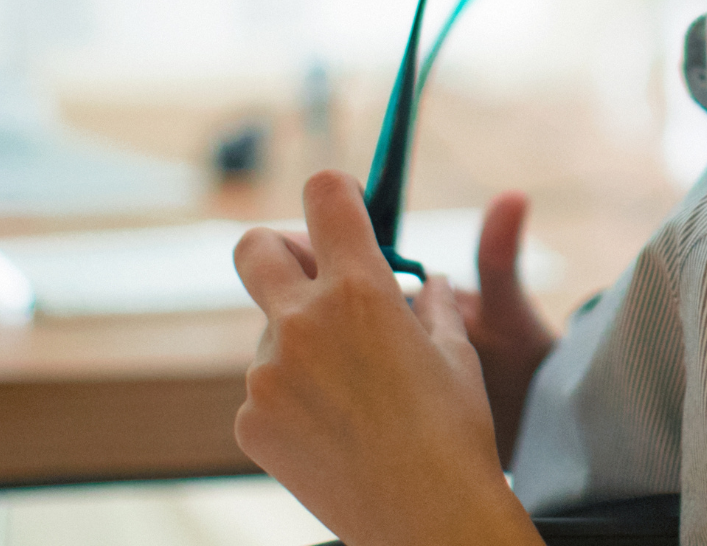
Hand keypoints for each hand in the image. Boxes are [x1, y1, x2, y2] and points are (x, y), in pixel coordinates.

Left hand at [233, 171, 542, 545]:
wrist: (425, 518)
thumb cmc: (454, 431)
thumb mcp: (455, 351)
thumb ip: (428, 303)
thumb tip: (423, 283)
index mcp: (360, 290)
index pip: (324, 194)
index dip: (335, 193)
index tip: (346, 211)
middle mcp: (302, 323)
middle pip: (254, 247)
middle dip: (281, 248)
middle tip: (316, 277)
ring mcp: (267, 374)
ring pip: (271, 331)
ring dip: (303, 341)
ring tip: (355, 392)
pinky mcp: (250, 420)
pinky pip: (266, 388)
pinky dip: (294, 397)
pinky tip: (336, 429)